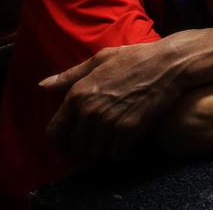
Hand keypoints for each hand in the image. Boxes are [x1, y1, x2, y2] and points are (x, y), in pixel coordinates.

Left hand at [40, 40, 185, 159]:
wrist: (169, 63)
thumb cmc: (136, 57)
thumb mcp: (100, 59)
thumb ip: (70, 75)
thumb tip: (43, 86)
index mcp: (77, 94)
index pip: (55, 133)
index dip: (62, 142)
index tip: (72, 142)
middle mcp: (89, 110)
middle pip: (77, 147)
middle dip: (86, 147)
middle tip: (99, 142)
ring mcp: (109, 121)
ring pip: (96, 153)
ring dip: (105, 152)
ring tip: (114, 144)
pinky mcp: (130, 128)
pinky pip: (118, 154)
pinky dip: (123, 153)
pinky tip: (130, 145)